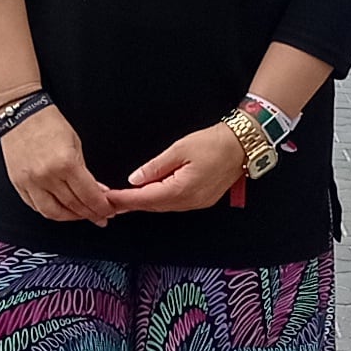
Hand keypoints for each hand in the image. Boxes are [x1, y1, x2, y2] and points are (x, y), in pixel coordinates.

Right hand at [0, 106, 120, 227]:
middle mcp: (46, 176)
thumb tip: (96, 192)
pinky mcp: (18, 184)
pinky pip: (36, 206)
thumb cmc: (48, 123)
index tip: (108, 211)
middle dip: (90, 214)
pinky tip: (60, 209)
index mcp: (65, 163)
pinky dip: (50, 211)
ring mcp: (30, 182)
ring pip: (53, 212)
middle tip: (99, 216)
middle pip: (73, 206)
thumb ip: (85, 171)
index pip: (88, 195)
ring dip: (70, 217)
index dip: (101, 207)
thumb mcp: (76, 144)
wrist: (21, 113)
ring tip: (81, 215)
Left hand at [104, 123, 247, 216]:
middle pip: (153, 206)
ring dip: (143, 204)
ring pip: (163, 207)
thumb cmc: (214, 143)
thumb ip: (155, 166)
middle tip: (109, 201)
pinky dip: (158, 201)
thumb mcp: (180, 149)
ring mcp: (197, 203)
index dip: (124, 199)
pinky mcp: (202, 200)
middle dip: (130, 204)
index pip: (145, 198)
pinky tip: (149, 196)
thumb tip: (135, 178)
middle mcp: (189, 202)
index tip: (107, 199)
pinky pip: (174, 204)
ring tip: (123, 200)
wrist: (243, 145)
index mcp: (182, 190)